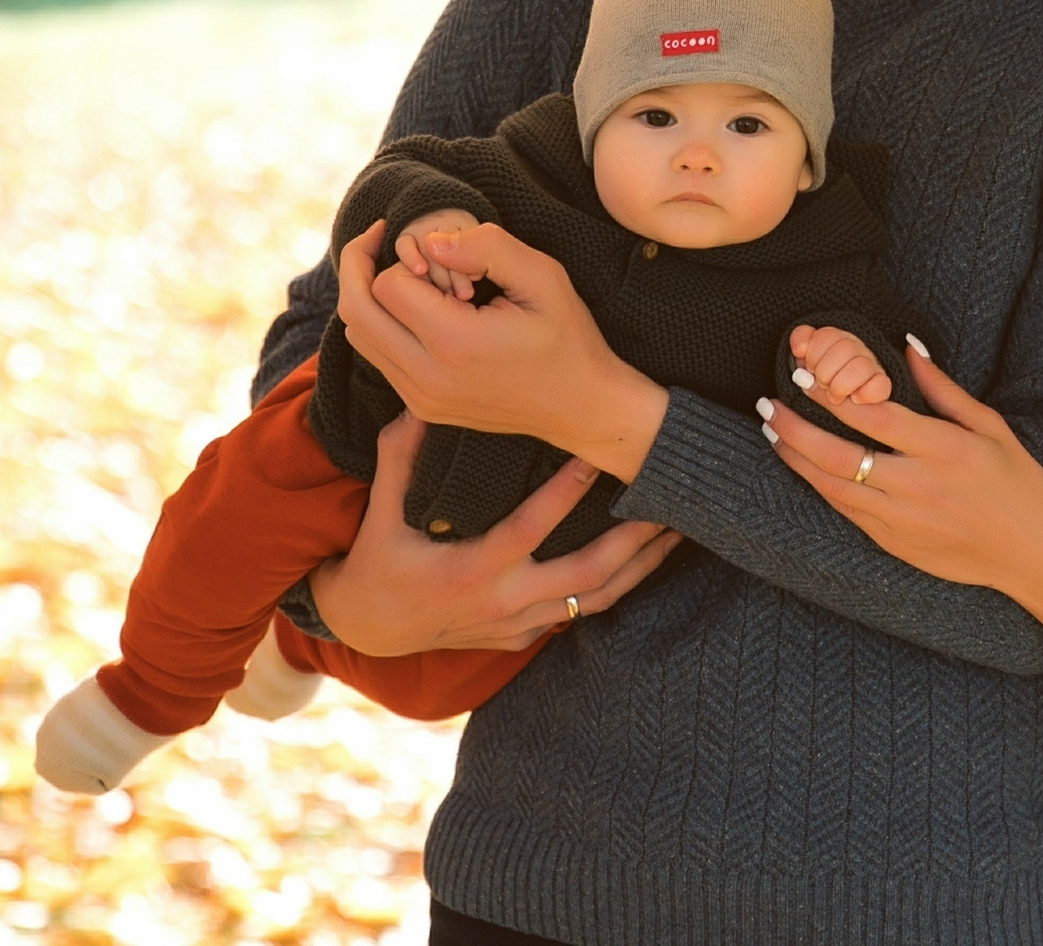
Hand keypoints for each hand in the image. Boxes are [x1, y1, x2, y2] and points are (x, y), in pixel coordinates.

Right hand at [311, 409, 684, 653]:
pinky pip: (577, 615)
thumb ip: (399, 457)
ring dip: (640, 568)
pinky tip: (641, 564)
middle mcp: (503, 602)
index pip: (530, 527)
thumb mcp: (382, 512)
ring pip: (594, 600)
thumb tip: (413, 403)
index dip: (566, 492)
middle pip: (587, 574)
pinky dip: (612, 589)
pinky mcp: (521, 638)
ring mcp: (516, 626)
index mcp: (471, 570)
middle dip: (635, 542)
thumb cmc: (378, 561)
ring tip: (676, 533)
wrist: (366, 628)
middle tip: (671, 507)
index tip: (596, 455)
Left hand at [335, 219, 668, 479]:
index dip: (404, 255)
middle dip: (361, 268)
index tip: (433, 247)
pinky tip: (419, 308)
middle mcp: (427, 377)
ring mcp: (420, 398)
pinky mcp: (421, 408)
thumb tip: (433, 240)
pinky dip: (384, 326)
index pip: (387, 285)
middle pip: (356, 312)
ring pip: (359, 336)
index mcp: (455, 343)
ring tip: (409, 275)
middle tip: (379, 239)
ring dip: (373, 299)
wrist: (582, 407)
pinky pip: (378, 358)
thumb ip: (488, 247)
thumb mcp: (544, 277)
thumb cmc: (569, 338)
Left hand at [757, 338, 1042, 592]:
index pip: (876, 417)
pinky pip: (848, 513)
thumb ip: (944, 388)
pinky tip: (804, 468)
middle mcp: (919, 486)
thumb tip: (906, 347)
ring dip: (797, 459)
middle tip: (768, 405)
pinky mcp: (896, 544)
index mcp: (946, 450)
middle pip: (841, 456)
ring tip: (772, 433)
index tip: (803, 375)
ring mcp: (904, 520)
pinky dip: (821, 487)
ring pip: (835, 488)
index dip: (833, 396)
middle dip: (797, 429)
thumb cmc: (1017, 482)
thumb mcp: (990, 427)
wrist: (1032, 552)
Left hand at [787, 323, 894, 404]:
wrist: (851, 416)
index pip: (825, 334)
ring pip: (860, 366)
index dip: (813, 352)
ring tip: (835, 397)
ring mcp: (872, 368)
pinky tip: (854, 400)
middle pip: (845, 347)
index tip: (809, 368)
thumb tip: (799, 349)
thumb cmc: (822, 387)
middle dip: (825, 372)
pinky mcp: (883, 387)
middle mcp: (857, 350)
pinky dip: (865, 394)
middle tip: (822, 385)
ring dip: (841, 386)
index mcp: (837, 340)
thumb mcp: (807, 361)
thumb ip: (802, 343)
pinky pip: (880, 385)